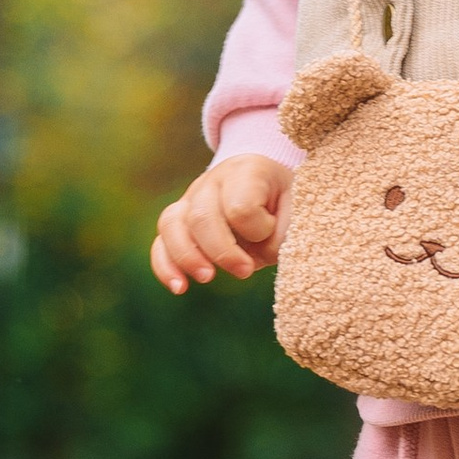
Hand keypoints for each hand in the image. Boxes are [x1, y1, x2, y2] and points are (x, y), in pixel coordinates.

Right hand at [152, 154, 291, 292]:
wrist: (269, 181)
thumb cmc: (285, 198)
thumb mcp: (298, 207)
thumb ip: (284, 233)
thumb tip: (255, 257)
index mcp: (246, 171)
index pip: (240, 206)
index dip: (259, 229)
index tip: (273, 230)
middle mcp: (212, 181)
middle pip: (201, 217)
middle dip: (222, 252)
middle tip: (246, 271)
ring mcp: (190, 199)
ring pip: (172, 224)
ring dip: (188, 257)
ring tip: (208, 277)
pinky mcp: (179, 221)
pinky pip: (161, 242)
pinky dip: (166, 266)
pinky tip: (179, 287)